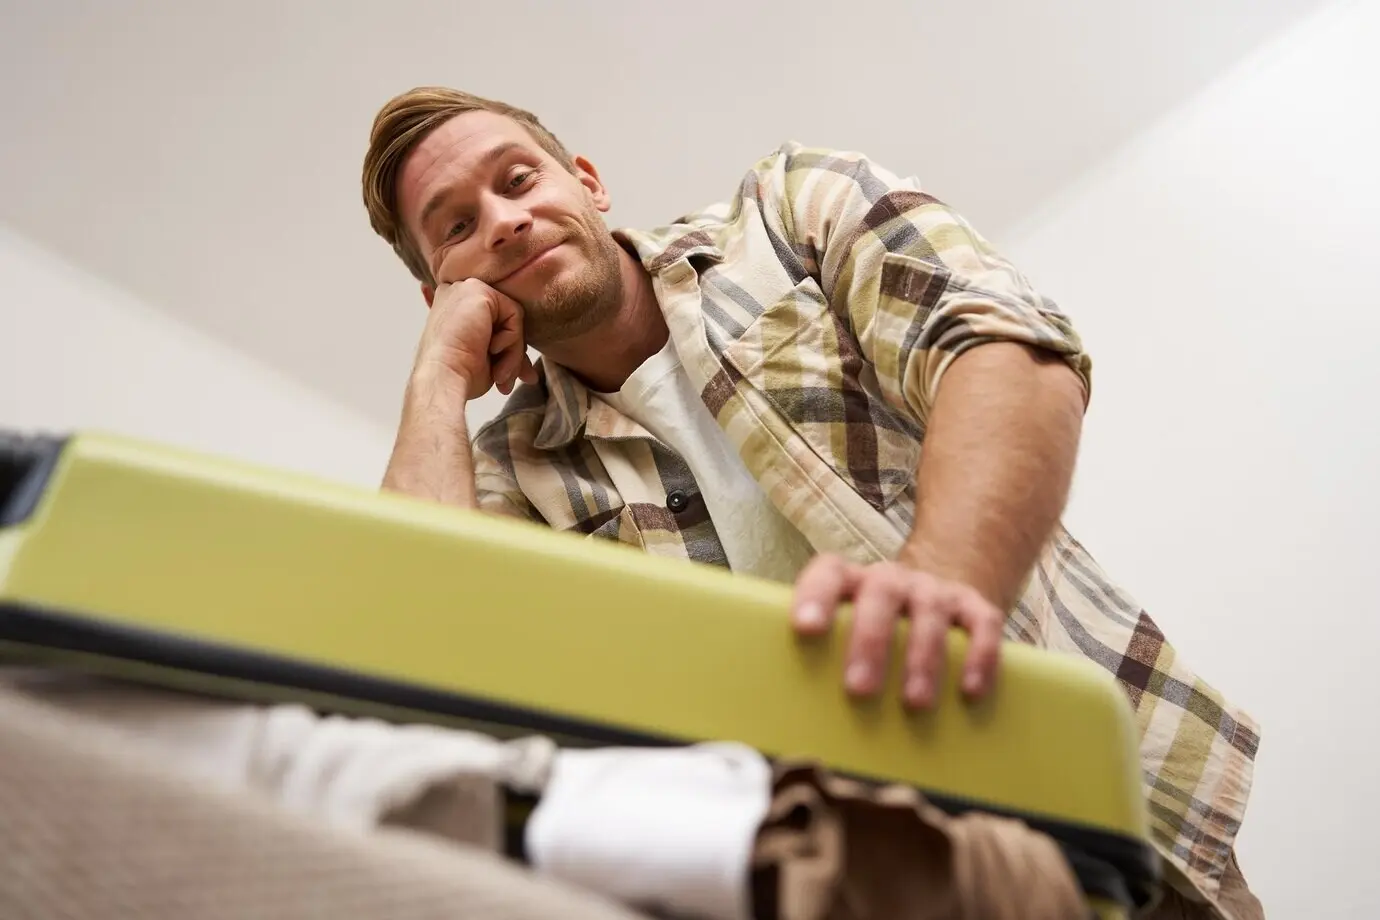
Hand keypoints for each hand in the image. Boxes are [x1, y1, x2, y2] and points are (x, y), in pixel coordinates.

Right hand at [414, 279, 536, 399]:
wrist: (444, 377)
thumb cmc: (459, 374)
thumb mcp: (486, 360)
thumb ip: (507, 351)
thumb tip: (531, 373)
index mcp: (452, 306)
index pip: (493, 321)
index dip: (506, 349)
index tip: (508, 380)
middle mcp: (457, 292)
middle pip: (504, 319)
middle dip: (513, 353)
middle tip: (507, 381)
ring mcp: (466, 288)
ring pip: (512, 318)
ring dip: (513, 351)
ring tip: (500, 374)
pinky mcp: (479, 290)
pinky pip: (515, 314)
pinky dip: (512, 339)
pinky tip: (491, 350)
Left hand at [790, 555, 1004, 708]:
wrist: (933, 599)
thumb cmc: (871, 634)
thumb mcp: (843, 635)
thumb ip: (819, 658)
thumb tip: (784, 714)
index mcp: (851, 582)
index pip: (828, 573)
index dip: (815, 596)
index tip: (805, 628)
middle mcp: (892, 580)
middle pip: (881, 594)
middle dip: (870, 641)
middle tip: (859, 689)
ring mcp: (934, 591)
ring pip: (930, 612)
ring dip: (922, 658)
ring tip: (913, 702)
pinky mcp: (974, 607)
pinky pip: (982, 625)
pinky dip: (979, 656)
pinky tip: (970, 691)